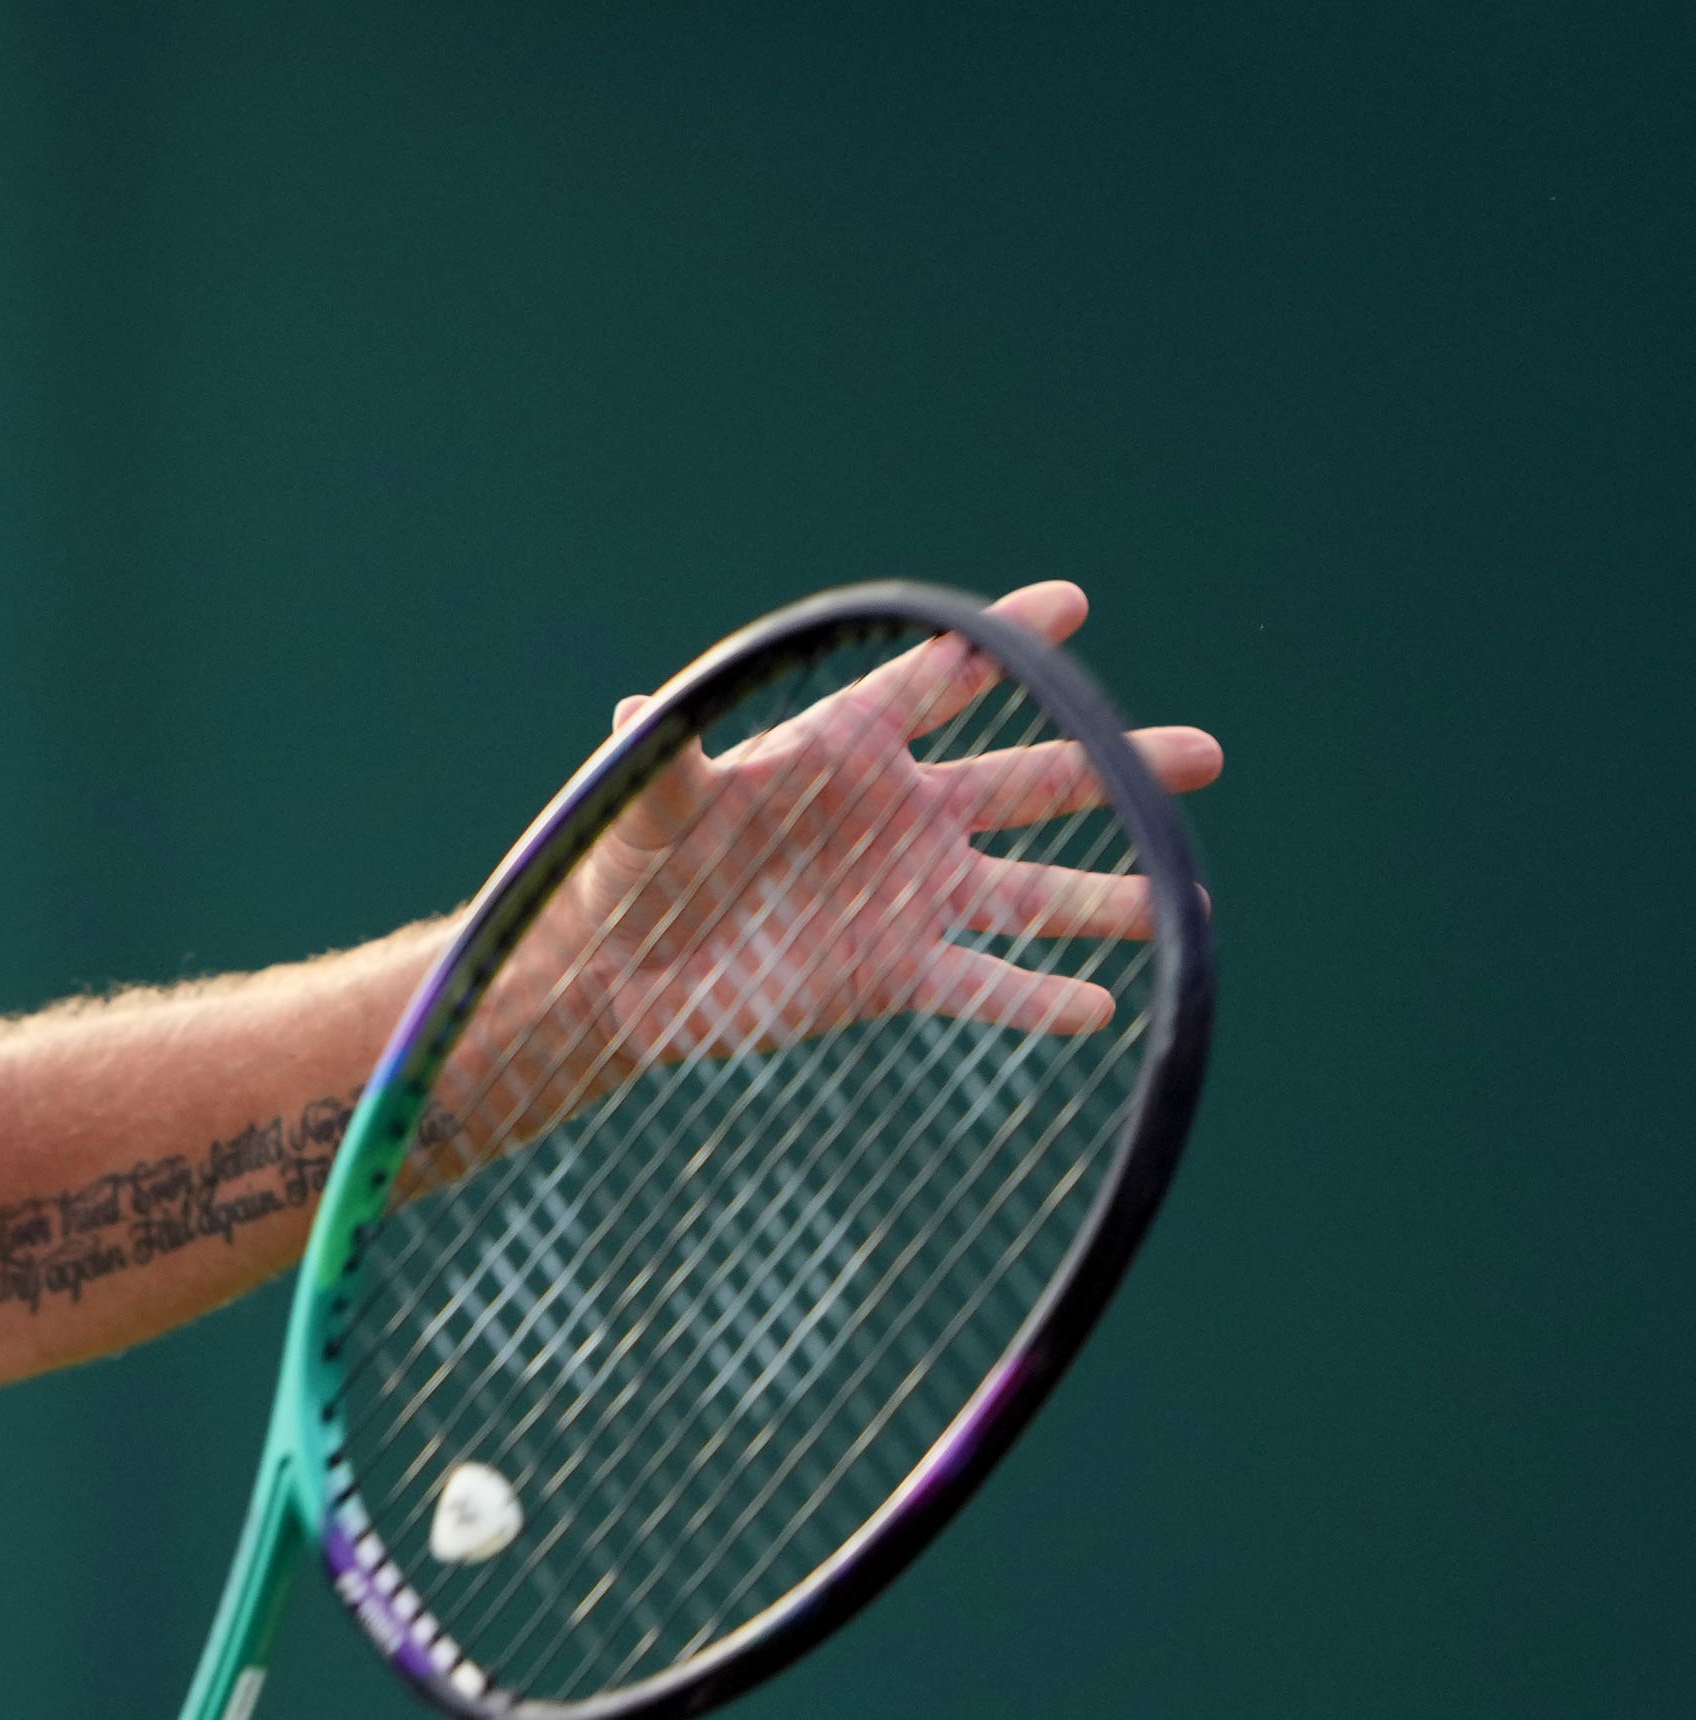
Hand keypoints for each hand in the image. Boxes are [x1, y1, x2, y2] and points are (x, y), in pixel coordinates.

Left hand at [460, 580, 1222, 1140]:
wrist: (621, 970)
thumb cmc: (625, 864)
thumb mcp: (643, 806)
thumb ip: (661, 763)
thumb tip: (630, 711)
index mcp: (846, 749)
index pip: (939, 681)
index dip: (1003, 644)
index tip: (1070, 606)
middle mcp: (900, 815)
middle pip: (1028, 783)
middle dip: (1113, 766)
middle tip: (1203, 754)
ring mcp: (908, 895)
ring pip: (1031, 891)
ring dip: (1109, 895)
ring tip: (1187, 901)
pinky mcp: (896, 972)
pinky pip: (983, 982)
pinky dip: (1037, 998)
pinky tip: (1101, 1007)